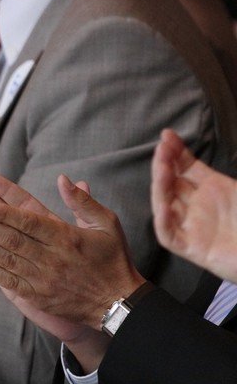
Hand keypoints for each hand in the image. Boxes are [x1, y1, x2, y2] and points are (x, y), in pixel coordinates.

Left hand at [0, 172, 145, 329]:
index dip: (6, 213)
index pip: (30, 222)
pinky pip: (10, 283)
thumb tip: (64, 179)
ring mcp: (43, 279)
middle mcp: (53, 258)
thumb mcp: (107, 224)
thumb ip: (83, 202)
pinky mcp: (38, 296)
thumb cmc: (112, 259)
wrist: (119, 303)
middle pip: (14, 239)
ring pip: (8, 260)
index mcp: (67, 238)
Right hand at [152, 128, 236, 282]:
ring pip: (165, 205)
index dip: (176, 152)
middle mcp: (197, 205)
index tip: (167, 135)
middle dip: (165, 165)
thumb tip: (204, 151)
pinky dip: (164, 221)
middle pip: (172, 183)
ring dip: (160, 187)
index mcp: (213, 189)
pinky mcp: (191, 248)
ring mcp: (192, 226)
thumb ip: (224, 171)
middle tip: (162, 149)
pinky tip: (165, 206)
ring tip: (162, 169)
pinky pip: (169, 234)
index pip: (186, 167)